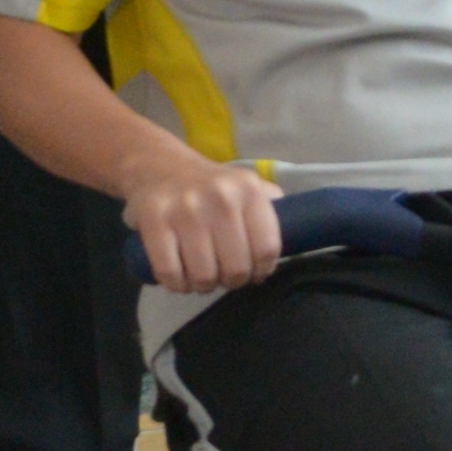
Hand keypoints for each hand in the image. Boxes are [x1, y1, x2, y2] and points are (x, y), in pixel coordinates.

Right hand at [123, 152, 284, 293]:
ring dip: (203, 285)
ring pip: (204, 275)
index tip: (254, 273)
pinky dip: (176, 284)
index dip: (262, 270)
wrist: (157, 165)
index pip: (267, 249)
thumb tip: (297, 237)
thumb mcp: (246, 186)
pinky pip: (170, 273)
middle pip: (236, 268)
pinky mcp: (154, 220)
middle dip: (231, 281)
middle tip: (223, 275)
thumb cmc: (210, 186)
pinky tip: (179, 277)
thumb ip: (272, 208)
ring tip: (201, 275)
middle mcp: (220, 197)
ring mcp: (185, 209)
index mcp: (248, 190)